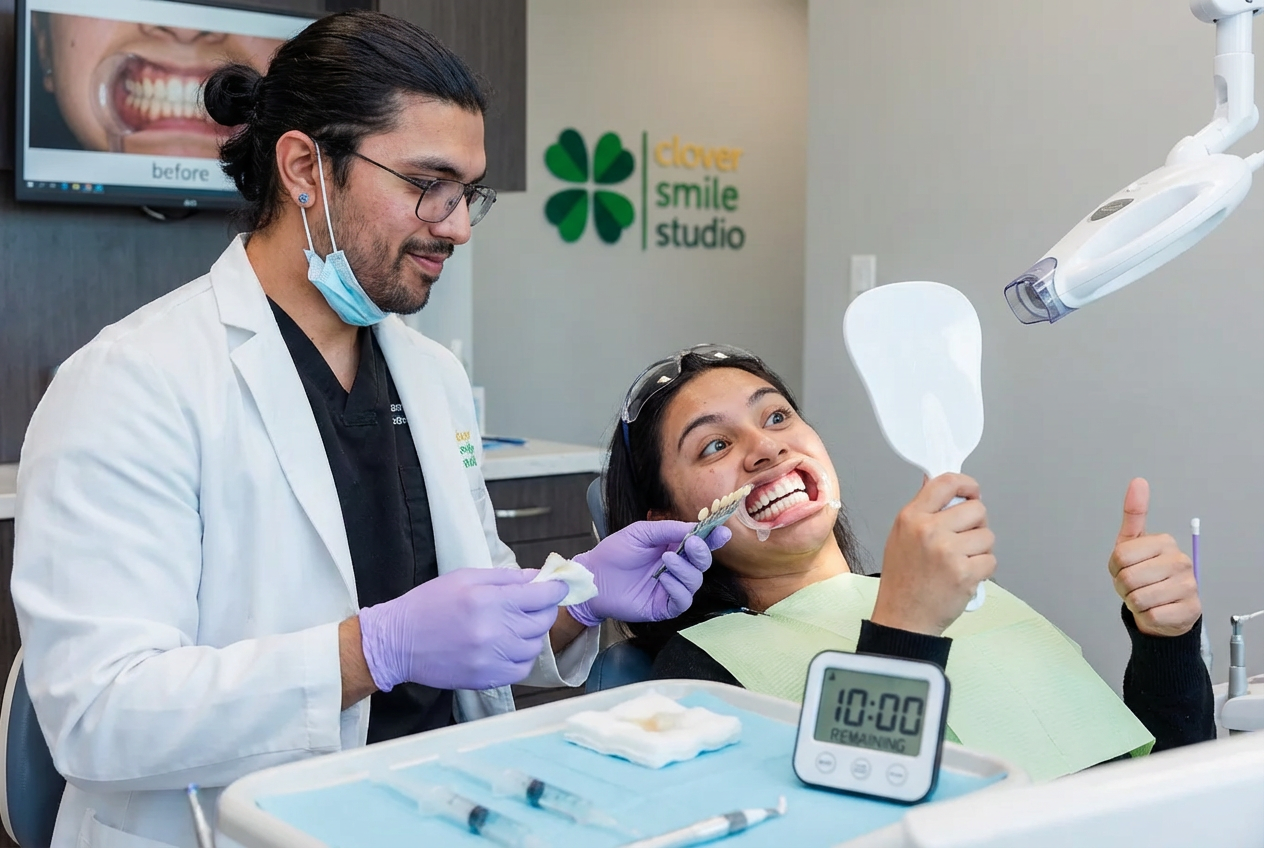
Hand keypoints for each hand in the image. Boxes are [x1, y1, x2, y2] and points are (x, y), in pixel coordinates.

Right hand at [358, 567, 567, 690]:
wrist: (397, 642)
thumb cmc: (429, 604)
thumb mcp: (465, 578)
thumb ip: (505, 577)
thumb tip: (538, 578)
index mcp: (489, 600)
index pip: (542, 596)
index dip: (555, 589)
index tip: (558, 585)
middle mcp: (494, 631)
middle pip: (543, 621)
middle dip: (544, 609)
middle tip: (534, 604)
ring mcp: (491, 658)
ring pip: (536, 646)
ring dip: (533, 634)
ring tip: (516, 626)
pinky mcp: (487, 678)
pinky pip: (522, 669)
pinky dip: (522, 657)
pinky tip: (509, 646)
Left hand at [568, 521, 730, 626]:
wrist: (593, 576)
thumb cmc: (614, 552)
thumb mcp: (641, 532)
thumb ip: (668, 529)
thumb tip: (695, 528)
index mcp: (673, 548)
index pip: (700, 544)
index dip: (713, 539)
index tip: (722, 533)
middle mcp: (676, 568)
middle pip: (703, 564)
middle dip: (702, 553)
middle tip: (691, 544)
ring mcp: (671, 588)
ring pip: (695, 582)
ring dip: (685, 570)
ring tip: (666, 560)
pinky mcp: (663, 607)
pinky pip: (682, 601)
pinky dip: (677, 589)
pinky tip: (663, 579)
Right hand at [872, 473, 995, 635]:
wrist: (903, 618)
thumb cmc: (902, 579)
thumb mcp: (900, 535)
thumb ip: (923, 510)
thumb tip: (941, 485)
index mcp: (912, 517)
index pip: (946, 482)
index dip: (967, 484)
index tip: (972, 491)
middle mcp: (929, 530)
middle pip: (977, 509)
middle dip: (977, 523)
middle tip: (964, 539)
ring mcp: (948, 552)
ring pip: (987, 536)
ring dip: (980, 549)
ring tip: (961, 561)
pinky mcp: (965, 573)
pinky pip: (991, 560)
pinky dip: (982, 570)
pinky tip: (964, 576)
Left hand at [1109, 478, 1199, 637]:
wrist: (1165, 607)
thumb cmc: (1145, 573)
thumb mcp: (1132, 543)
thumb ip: (1134, 513)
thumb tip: (1138, 481)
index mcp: (1164, 542)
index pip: (1120, 557)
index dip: (1115, 568)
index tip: (1125, 568)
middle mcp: (1180, 561)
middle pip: (1128, 579)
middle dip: (1123, 587)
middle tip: (1134, 586)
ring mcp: (1189, 585)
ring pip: (1138, 598)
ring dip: (1134, 602)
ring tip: (1145, 596)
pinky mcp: (1190, 610)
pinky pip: (1151, 615)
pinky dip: (1146, 616)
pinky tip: (1157, 609)